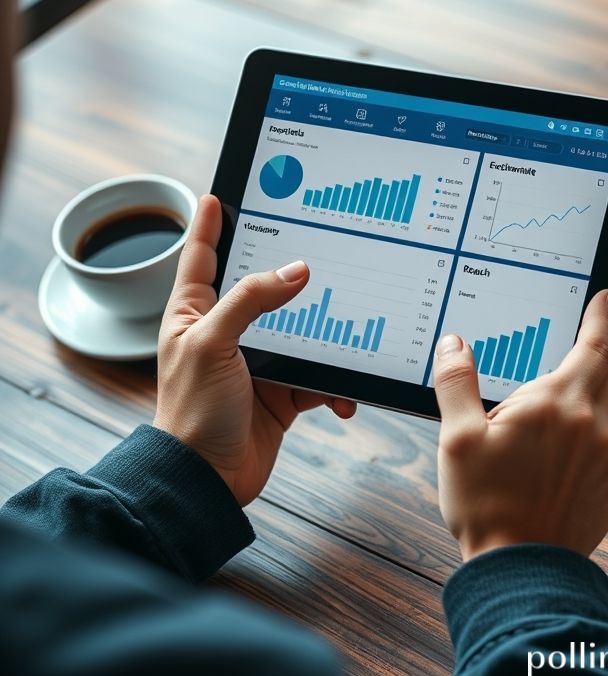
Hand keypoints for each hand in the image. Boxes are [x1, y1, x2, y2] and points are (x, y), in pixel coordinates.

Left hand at [154, 195, 355, 505]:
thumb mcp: (212, 343)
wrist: (209, 479)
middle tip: (315, 248)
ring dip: (325, 337)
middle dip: (288, 275)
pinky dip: (334, 386)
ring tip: (346, 333)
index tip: (217, 196)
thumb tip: (295, 271)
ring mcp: (258, 362)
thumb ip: (251, 301)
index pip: (202, 258)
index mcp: (196, 315)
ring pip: (301, 332)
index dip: (209, 226)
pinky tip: (341, 397)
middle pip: (262, 290)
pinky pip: (318, 376)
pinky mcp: (282, 390)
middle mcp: (227, 333)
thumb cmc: (193, 413)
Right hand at [433, 290, 607, 560]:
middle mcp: (591, 425)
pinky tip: (586, 415)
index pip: (592, 345)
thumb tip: (453, 345)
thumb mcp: (457, 439)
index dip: (603, 316)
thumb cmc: (488, 507)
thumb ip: (456, 383)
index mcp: (555, 405)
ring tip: (602, 355)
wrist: (522, 566)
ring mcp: (607, 454)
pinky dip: (605, 409)